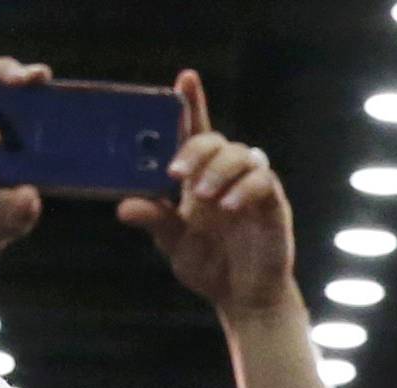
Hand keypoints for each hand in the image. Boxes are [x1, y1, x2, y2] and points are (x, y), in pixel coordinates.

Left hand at [119, 70, 293, 320]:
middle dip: (194, 149)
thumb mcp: (174, 243)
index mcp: (199, 176)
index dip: (191, 102)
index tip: (185, 78)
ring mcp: (251, 186)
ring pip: (240, 154)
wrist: (244, 299)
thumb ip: (155, 220)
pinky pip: (262, 180)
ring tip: (204, 198)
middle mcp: (225, 174)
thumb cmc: (209, 267)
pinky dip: (244, 189)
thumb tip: (124, 207)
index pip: (194, 130)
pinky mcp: (273, 203)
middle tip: (176, 174)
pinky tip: (229, 206)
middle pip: (214, 139)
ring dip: (218, 170)